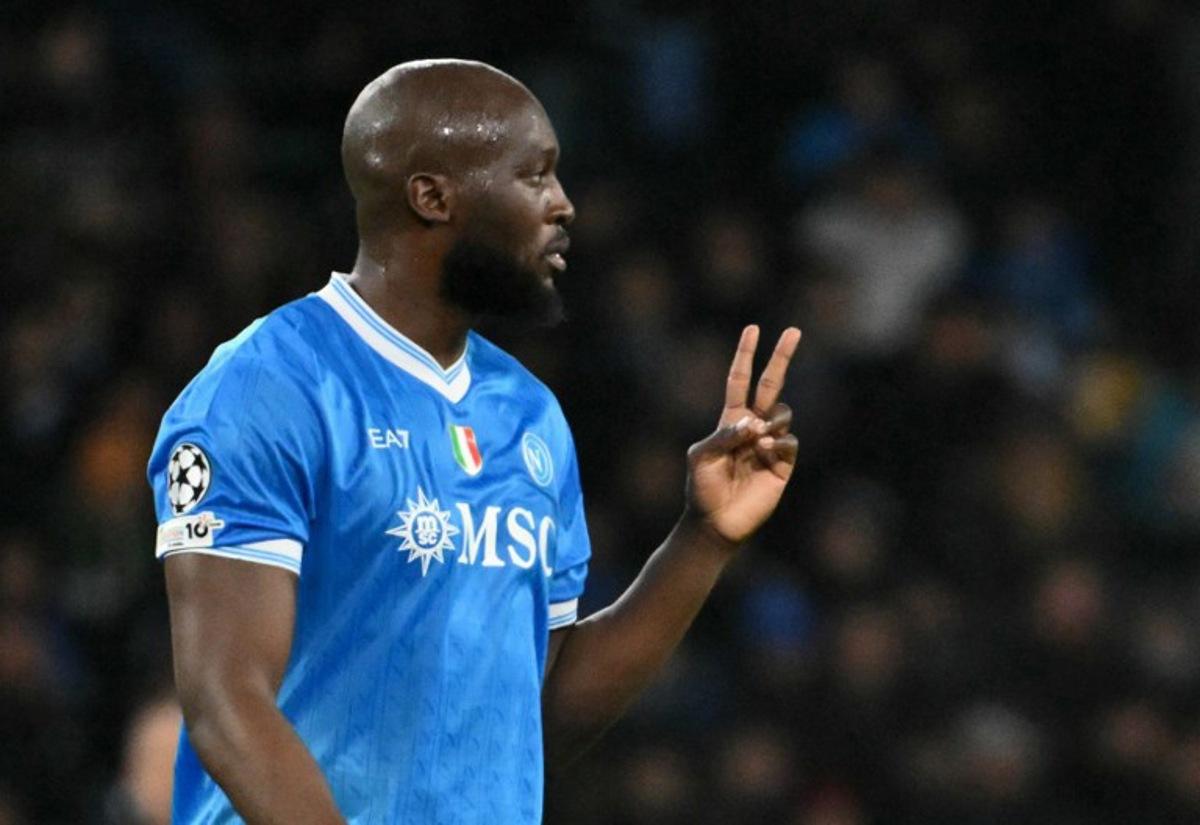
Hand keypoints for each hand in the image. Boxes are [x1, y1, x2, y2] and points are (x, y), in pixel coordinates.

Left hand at [684, 325, 801, 545]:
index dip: (746, 354)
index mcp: (730, 420)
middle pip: (771, 384)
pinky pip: (789, 441)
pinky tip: (765, 454)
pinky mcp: (783, 464)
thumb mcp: (701, 456)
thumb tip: (752, 423)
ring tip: (757, 441)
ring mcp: (770, 444)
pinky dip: (778, 443)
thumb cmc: (702, 489)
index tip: (753, 328)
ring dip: (771, 420)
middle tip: (794, 330)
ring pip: (782, 412)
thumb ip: (724, 435)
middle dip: (782, 356)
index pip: (740, 379)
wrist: (716, 523)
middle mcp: (753, 427)